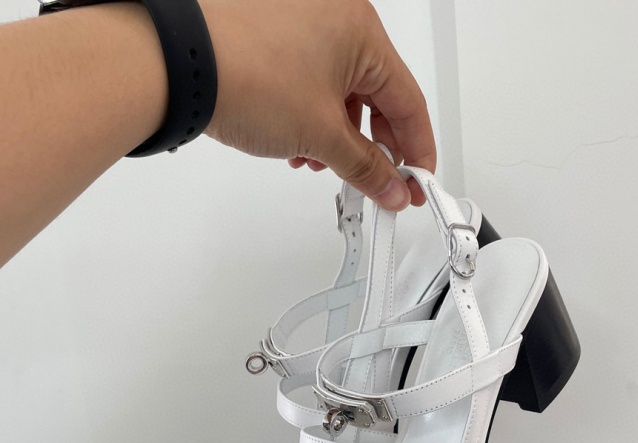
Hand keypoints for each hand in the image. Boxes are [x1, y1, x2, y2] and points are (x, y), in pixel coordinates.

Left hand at [200, 0, 435, 209]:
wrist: (177, 63)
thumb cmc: (244, 75)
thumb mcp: (321, 134)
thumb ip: (366, 167)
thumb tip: (392, 187)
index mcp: (362, 30)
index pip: (409, 101)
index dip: (418, 150)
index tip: (418, 182)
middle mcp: (337, 17)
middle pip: (377, 97)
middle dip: (374, 148)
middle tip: (376, 183)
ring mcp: (304, 23)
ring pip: (342, 94)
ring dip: (338, 138)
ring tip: (321, 164)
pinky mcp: (276, 36)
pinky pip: (313, 82)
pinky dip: (313, 118)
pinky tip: (298, 144)